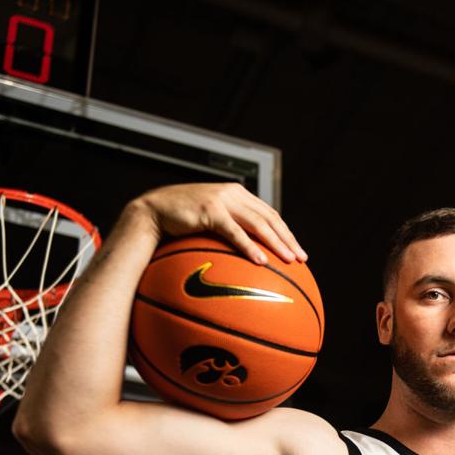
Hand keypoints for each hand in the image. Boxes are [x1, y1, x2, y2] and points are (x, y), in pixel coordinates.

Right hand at [133, 182, 306, 264]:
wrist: (152, 212)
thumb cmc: (180, 222)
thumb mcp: (209, 222)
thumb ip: (228, 229)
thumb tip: (247, 256)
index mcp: (238, 194)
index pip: (269, 214)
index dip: (286, 232)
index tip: (298, 251)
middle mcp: (234, 193)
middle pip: (270, 218)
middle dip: (288, 239)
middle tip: (302, 259)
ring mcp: (222, 200)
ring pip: (258, 223)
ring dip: (276, 243)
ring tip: (289, 260)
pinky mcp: (210, 210)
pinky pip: (235, 232)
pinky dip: (250, 246)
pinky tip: (261, 261)